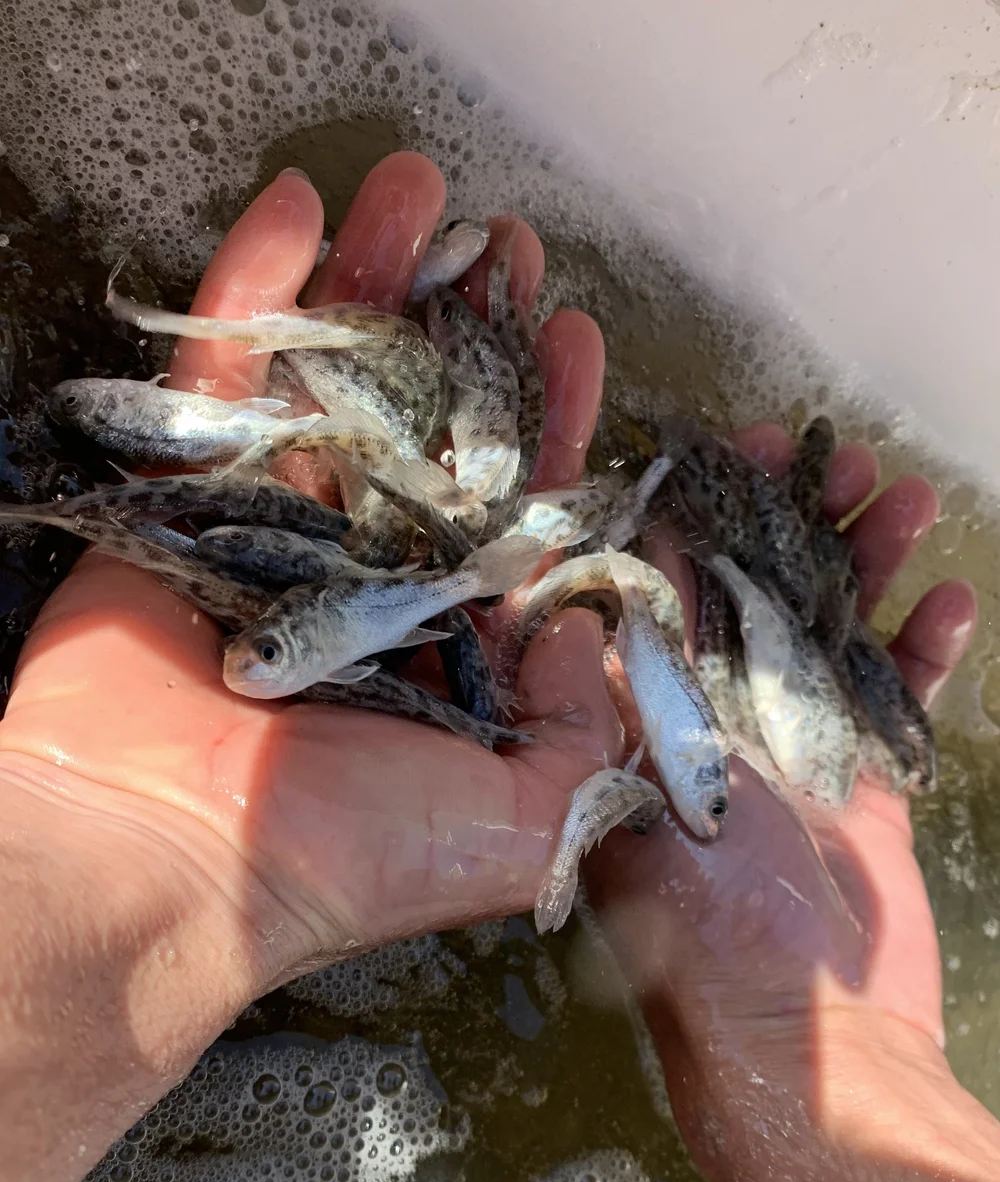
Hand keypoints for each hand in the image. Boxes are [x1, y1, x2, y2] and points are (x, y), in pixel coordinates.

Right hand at [0, 153, 625, 1181]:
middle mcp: (362, 587)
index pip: (512, 514)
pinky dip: (252, 294)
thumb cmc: (348, 857)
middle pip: (427, 433)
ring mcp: (268, 539)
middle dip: (472, 339)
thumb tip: (591, 623)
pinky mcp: (177, 506)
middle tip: (508, 250)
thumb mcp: (525, 823)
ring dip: (375, 286)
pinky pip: (217, 382)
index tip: (577, 342)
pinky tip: (297, 208)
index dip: (550, 424)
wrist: (162, 868)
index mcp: (445, 649)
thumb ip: (587, 728)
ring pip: (331, 390)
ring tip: (420, 191)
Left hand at [587, 426, 985, 1181]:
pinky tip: (947, 597)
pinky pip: (890, 695)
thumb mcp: (632, 809)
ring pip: (826, 625)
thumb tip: (568, 608)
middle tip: (826, 452)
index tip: (724, 448)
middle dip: (786, 516)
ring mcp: (788, 745)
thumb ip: (607, 710)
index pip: (656, 589)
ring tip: (901, 495)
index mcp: (641, 721)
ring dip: (862, 560)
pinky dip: (918, 649)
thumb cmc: (702, 935)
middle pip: (749, 589)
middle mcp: (708, 722)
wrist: (807, 1042)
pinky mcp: (859, 779)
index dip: (688, 513)